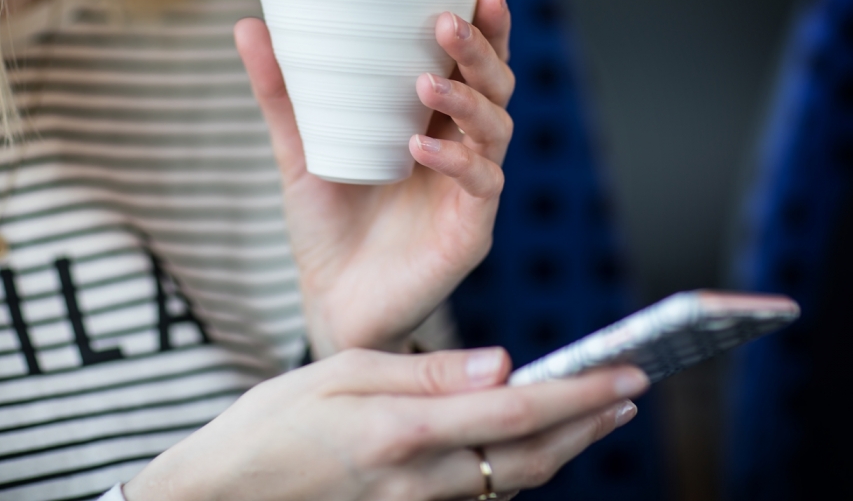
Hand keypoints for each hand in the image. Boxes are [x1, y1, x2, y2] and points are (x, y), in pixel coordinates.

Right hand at [123, 348, 646, 500]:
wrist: (221, 497)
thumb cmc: (268, 426)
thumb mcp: (338, 374)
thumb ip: (425, 371)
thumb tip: (502, 363)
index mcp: (403, 430)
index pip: (517, 411)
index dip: (580, 394)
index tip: (627, 374)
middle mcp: (420, 478)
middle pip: (532, 456)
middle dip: (591, 425)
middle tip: (631, 394)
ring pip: (513, 480)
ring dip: (565, 448)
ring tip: (597, 415)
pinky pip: (480, 495)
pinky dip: (519, 467)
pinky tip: (530, 445)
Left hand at [234, 0, 514, 356]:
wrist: (330, 302)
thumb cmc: (327, 226)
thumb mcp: (300, 150)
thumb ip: (282, 93)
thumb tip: (248, 24)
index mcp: (434, 123)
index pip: (472, 65)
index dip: (487, 27)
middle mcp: (463, 149)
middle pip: (496, 87)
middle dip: (481, 51)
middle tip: (449, 24)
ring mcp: (471, 190)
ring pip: (496, 130)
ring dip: (466, 101)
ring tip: (425, 84)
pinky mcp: (471, 231)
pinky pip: (481, 185)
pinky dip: (456, 163)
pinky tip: (421, 149)